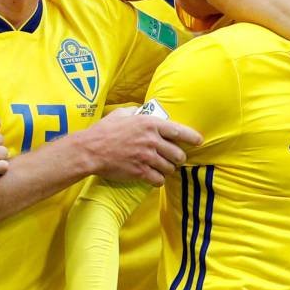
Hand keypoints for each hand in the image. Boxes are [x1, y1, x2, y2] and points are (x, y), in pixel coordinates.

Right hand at [77, 110, 202, 184]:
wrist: (90, 150)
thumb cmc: (104, 131)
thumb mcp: (121, 114)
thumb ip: (135, 112)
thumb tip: (141, 110)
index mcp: (150, 124)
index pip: (180, 131)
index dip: (192, 137)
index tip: (199, 141)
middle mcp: (152, 140)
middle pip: (178, 154)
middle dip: (178, 158)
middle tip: (173, 158)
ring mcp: (147, 157)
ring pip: (170, 168)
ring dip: (168, 169)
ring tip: (162, 168)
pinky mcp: (140, 172)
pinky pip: (159, 179)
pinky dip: (158, 179)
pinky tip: (153, 177)